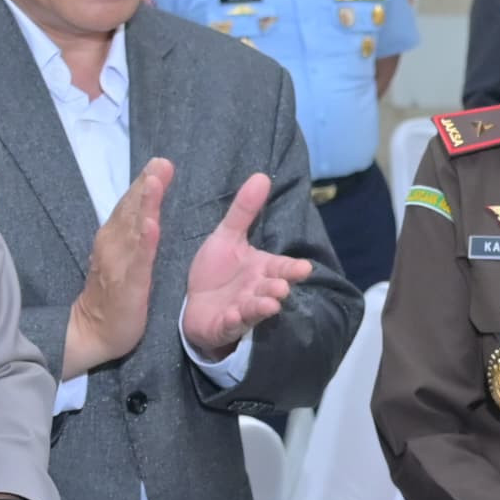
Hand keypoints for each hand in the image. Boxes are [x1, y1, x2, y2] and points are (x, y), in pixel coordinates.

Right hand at [65, 161, 169, 375]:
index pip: (129, 205)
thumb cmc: (112, 294)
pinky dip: (144, 243)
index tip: (160, 161)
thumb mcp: (123, 257)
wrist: (92, 331)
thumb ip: (133, 232)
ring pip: (133, 229)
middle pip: (130, 209)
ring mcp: (119, 263)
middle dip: (146, 185)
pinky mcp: (129, 285)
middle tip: (161, 162)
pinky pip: (138, 261)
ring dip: (145, 204)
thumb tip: (148, 209)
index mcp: (114, 237)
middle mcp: (113, 244)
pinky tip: (152, 227)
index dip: (144, 183)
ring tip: (155, 181)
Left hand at [178, 171, 314, 355]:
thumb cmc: (217, 272)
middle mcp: (257, 290)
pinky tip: (234, 315)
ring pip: (256, 308)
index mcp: (262, 269)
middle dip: (278, 288)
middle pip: (272, 288)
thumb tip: (261, 175)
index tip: (304, 268)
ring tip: (271, 304)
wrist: (194, 305)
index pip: (282, 267)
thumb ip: (244, 211)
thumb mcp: (227, 236)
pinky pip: (231, 323)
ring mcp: (242, 310)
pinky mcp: (224, 325)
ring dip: (263, 306)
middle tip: (284, 287)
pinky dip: (234, 320)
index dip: (292, 269)